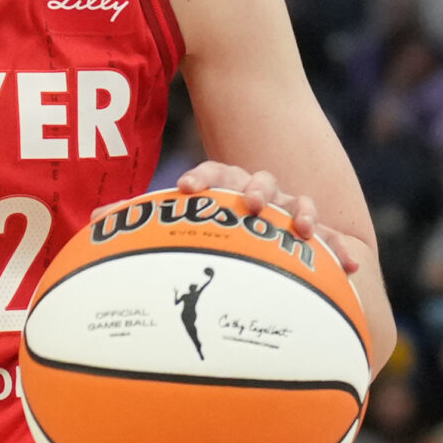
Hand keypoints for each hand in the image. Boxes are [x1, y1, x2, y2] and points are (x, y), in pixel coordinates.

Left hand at [95, 163, 368, 276]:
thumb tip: (92, 220)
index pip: (211, 174)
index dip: (201, 179)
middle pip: (256, 182)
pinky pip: (331, 241)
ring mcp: (288, 212)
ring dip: (299, 211)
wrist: (261, 245)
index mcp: (222, 188)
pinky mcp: (316, 236)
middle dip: (255, 188)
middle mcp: (256, 194)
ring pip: (295, 204)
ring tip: (302, 225)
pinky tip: (350, 267)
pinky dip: (339, 251)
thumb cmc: (208, 237)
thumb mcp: (175, 229)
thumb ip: (139, 223)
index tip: (186, 189)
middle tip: (251, 202)